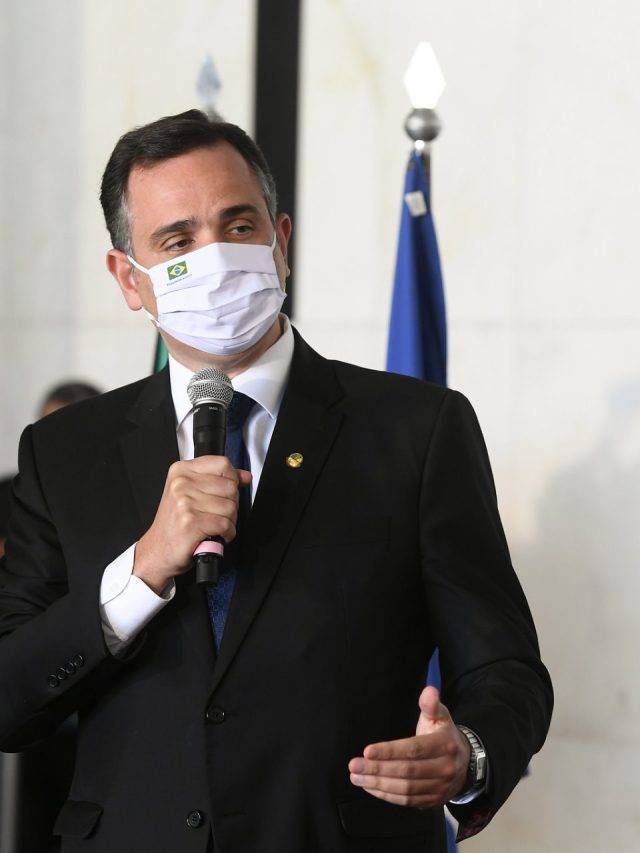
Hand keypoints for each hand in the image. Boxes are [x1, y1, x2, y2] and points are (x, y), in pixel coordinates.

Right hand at [133, 456, 251, 593]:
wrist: (158, 549)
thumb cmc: (176, 522)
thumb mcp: (192, 492)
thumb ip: (220, 480)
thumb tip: (245, 476)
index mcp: (181, 471)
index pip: (223, 464)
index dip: (231, 479)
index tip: (224, 491)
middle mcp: (182, 483)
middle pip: (230, 487)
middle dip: (231, 504)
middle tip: (215, 513)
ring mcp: (185, 502)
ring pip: (231, 507)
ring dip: (229, 521)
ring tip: (213, 524)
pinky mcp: (191, 522)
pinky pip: (226, 524)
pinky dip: (227, 533)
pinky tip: (215, 534)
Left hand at [348, 686, 470, 808]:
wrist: (465, 763)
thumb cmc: (443, 735)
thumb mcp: (440, 716)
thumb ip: (431, 704)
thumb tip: (429, 690)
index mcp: (445, 745)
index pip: (414, 749)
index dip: (390, 751)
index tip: (367, 751)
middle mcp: (445, 768)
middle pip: (407, 771)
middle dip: (377, 769)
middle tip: (354, 765)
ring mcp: (440, 788)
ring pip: (405, 789)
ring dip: (378, 784)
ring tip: (356, 777)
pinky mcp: (433, 801)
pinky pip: (407, 801)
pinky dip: (387, 796)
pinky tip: (370, 787)